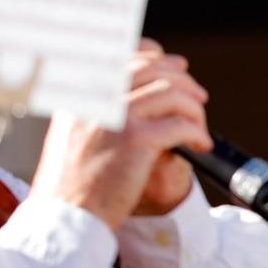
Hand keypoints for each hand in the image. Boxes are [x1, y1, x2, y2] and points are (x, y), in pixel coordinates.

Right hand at [29, 41, 209, 228]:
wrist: (67, 212)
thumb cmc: (73, 179)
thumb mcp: (72, 130)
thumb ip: (98, 106)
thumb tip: (136, 88)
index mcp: (80, 90)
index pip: (124, 55)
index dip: (157, 57)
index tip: (177, 67)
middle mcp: (96, 96)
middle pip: (151, 69)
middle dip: (182, 80)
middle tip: (199, 97)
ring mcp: (116, 116)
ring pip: (171, 93)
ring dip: (193, 109)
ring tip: (200, 127)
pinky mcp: (137, 140)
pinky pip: (180, 124)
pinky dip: (197, 133)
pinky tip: (200, 146)